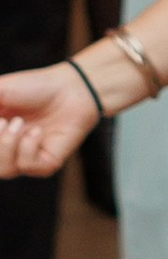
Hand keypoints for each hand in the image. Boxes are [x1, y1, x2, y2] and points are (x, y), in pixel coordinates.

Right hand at [0, 63, 102, 180]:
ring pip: (3, 170)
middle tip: (2, 120)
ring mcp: (23, 160)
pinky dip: (28, 146)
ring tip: (18, 123)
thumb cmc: (32, 87)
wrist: (70, 87)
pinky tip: (37, 131)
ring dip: (7, 145)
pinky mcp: (44, 164)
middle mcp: (4, 151)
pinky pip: (26, 166)